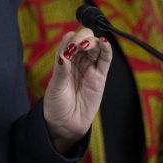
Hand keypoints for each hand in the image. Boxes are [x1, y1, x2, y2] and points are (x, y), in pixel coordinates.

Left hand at [43, 28, 111, 152]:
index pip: (68, 41)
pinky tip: (104, 42)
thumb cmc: (56, 105)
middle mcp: (77, 61)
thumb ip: (61, 71)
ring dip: (93, 42)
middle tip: (80, 45)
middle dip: (83, 38)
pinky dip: (106, 49)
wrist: (66, 124)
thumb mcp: (56, 87)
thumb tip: (63, 56)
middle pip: (84, 40)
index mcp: (63, 60)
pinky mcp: (100, 77)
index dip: (71, 39)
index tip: (70, 44)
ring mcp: (89, 68)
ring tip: (88, 45)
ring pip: (95, 47)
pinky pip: (105, 60)